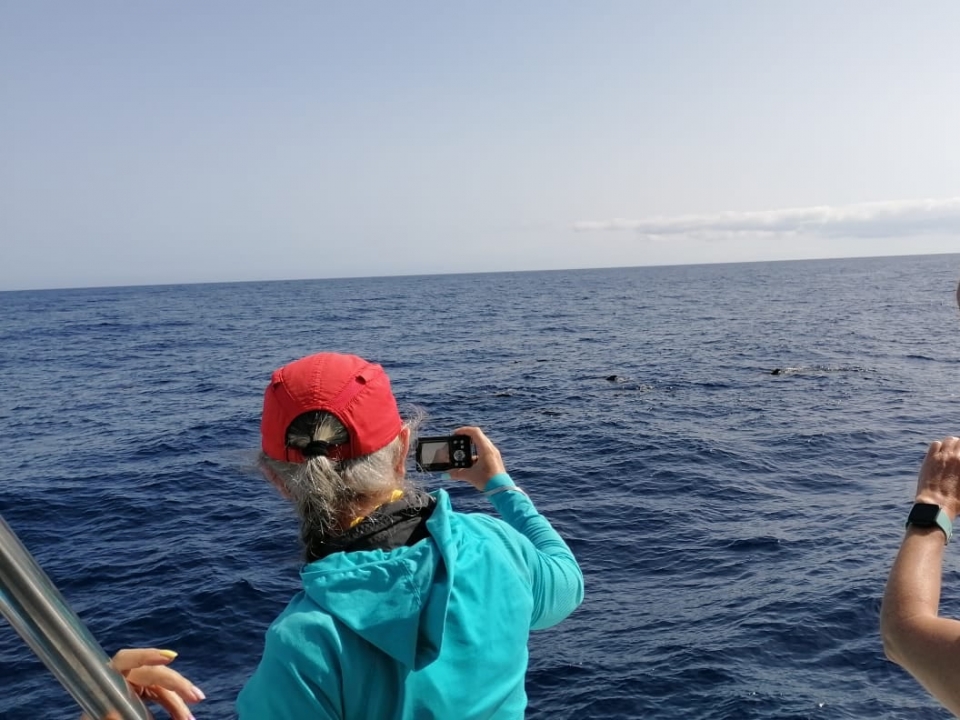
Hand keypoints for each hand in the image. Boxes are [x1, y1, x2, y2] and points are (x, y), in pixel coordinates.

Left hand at [82, 648, 203, 719]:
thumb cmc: (96, 719)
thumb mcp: (97, 719)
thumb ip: (107, 717)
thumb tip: (115, 714)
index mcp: (106, 678)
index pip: (127, 659)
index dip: (147, 656)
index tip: (170, 657)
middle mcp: (122, 676)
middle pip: (154, 673)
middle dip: (177, 685)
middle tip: (196, 697)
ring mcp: (132, 685)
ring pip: (162, 687)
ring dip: (179, 702)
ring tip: (190, 719)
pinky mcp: (140, 695)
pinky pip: (161, 696)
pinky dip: (173, 707)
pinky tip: (183, 716)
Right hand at [447, 426, 506, 490]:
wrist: (502, 489)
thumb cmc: (488, 480)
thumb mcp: (470, 476)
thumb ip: (457, 473)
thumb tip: (447, 474)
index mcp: (485, 449)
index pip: (475, 432)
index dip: (464, 430)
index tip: (455, 433)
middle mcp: (491, 449)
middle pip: (478, 437)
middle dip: (466, 438)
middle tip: (458, 441)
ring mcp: (493, 454)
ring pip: (481, 444)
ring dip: (471, 446)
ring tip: (462, 452)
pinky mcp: (494, 460)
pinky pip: (484, 451)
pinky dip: (476, 453)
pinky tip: (470, 462)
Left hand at [915, 437, 959, 519]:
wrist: (937, 504)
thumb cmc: (956, 501)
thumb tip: (959, 470)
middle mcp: (957, 457)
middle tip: (959, 453)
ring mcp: (943, 456)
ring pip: (949, 440)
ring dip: (952, 444)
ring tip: (951, 451)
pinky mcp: (930, 458)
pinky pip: (936, 444)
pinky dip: (939, 446)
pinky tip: (940, 453)